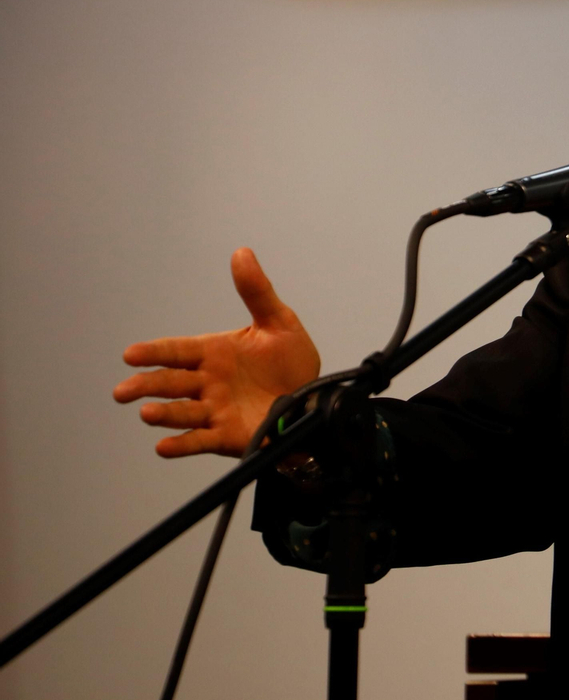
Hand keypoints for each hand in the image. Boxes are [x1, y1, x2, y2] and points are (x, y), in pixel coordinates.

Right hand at [113, 248, 320, 457]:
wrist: (314, 401)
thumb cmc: (291, 362)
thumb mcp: (279, 323)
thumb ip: (257, 292)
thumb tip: (242, 252)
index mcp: (214, 353)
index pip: (177, 351)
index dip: (154, 353)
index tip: (131, 354)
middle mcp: (208, 382)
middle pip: (171, 383)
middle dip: (146, 386)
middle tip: (123, 391)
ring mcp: (215, 410)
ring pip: (182, 412)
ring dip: (164, 414)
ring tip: (147, 414)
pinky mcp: (227, 435)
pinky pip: (200, 441)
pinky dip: (182, 445)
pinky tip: (163, 448)